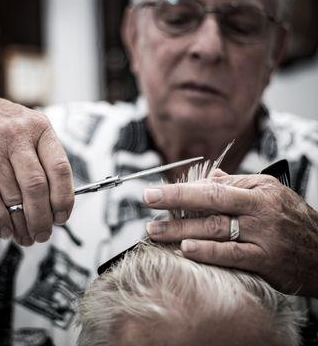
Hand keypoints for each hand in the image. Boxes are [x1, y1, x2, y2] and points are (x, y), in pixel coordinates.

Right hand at [0, 98, 73, 245]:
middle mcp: (16, 136)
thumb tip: (59, 205)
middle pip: (36, 186)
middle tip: (44, 234)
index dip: (64, 198)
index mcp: (40, 129)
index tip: (62, 216)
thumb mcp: (33, 133)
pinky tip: (6, 230)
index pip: (59, 168)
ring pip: (12, 195)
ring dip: (21, 223)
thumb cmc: (6, 130)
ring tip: (26, 236)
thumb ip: (47, 162)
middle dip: (42, 217)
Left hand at [143, 173, 317, 296]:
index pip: (213, 187)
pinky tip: (186, 249)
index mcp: (257, 191)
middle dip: (174, 203)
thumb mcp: (269, 192)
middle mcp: (258, 211)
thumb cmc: (292, 218)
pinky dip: (209, 252)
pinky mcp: (266, 260)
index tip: (154, 192)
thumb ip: (237, 185)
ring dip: (182, 230)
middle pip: (210, 204)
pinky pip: (232, 255)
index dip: (181, 189)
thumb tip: (208, 178)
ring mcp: (262, 236)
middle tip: (147, 204)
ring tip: (156, 232)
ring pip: (216, 230)